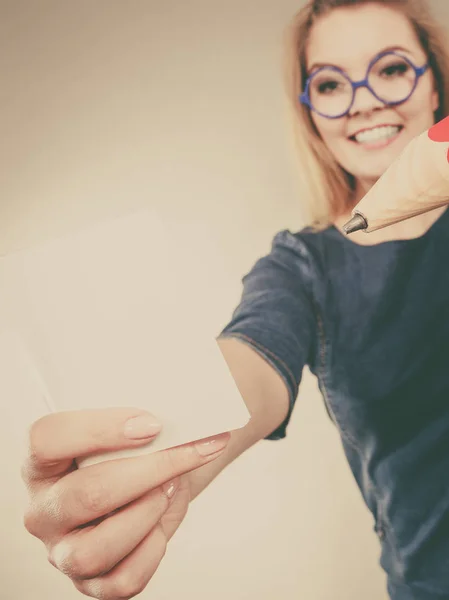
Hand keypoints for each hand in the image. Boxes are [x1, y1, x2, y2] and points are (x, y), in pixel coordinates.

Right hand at [21, 408, 229, 598]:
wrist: (156, 485)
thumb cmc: (138, 455)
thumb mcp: (135, 433)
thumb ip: (141, 426)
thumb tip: (180, 431)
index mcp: (43, 462)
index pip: (48, 439)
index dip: (102, 429)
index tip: (153, 425)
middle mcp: (44, 511)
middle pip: (85, 494)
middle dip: (147, 473)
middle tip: (182, 455)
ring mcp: (64, 552)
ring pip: (95, 550)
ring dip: (147, 515)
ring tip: (167, 491)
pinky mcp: (92, 583)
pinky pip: (123, 580)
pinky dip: (153, 550)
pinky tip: (160, 525)